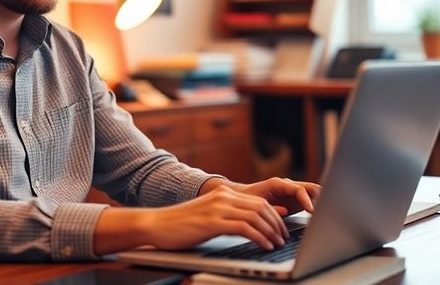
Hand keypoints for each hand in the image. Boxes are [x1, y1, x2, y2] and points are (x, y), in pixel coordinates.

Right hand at [121, 185, 288, 251]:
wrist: (156, 224)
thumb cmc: (180, 225)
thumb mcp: (208, 216)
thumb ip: (229, 215)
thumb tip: (251, 223)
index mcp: (223, 193)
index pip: (258, 201)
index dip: (274, 215)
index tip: (281, 229)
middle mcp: (223, 197)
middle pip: (261, 207)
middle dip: (276, 224)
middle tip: (283, 238)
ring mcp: (218, 208)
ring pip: (256, 216)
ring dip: (271, 231)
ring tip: (277, 243)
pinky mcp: (213, 222)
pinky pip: (244, 228)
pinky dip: (259, 237)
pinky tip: (264, 246)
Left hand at [237, 177, 320, 216]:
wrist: (243, 198)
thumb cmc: (248, 199)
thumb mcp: (256, 204)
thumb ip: (270, 207)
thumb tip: (284, 211)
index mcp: (278, 184)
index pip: (299, 189)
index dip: (306, 200)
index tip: (312, 211)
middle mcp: (288, 186)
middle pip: (310, 188)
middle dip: (320, 199)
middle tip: (324, 212)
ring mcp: (293, 193)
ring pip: (313, 194)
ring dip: (320, 203)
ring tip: (324, 216)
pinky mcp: (296, 201)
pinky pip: (310, 202)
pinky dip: (316, 208)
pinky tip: (318, 218)